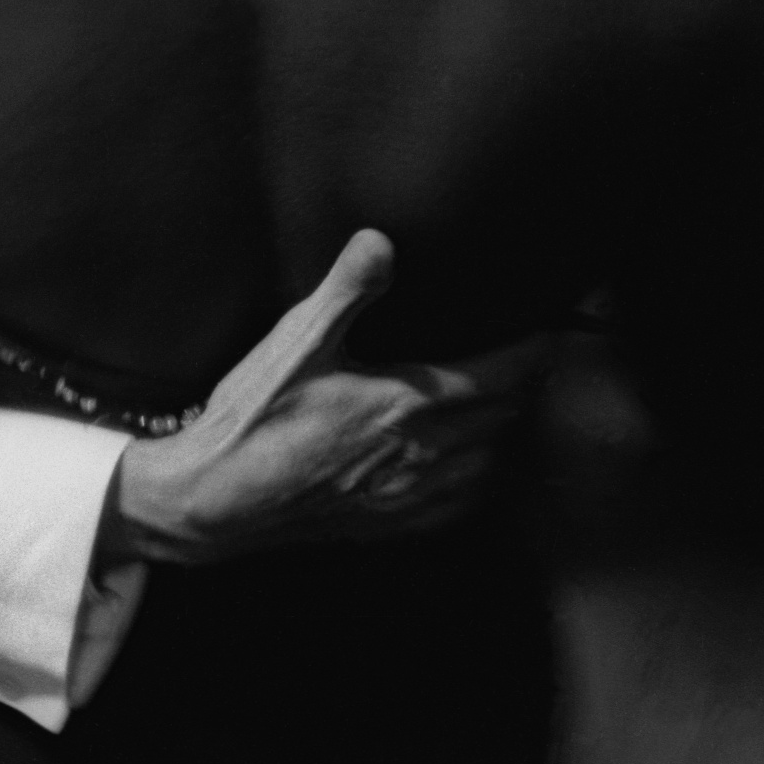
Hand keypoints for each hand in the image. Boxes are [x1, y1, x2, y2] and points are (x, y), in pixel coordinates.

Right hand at [103, 230, 549, 566]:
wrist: (213, 501)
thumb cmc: (252, 420)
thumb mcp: (296, 341)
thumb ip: (346, 288)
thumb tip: (382, 240)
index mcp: (407, 406)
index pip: (501, 377)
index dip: (534, 351)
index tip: (550, 328)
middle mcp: (421, 456)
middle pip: (504, 420)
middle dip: (523, 387)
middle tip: (528, 357)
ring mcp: (408, 496)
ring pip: (489, 465)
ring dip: (504, 433)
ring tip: (502, 404)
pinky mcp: (387, 524)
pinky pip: (459, 505)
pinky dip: (477, 479)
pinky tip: (465, 464)